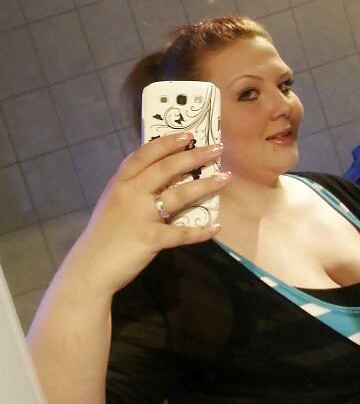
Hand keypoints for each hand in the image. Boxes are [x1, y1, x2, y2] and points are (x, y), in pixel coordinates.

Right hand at [59, 133, 230, 295]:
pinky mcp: (150, 238)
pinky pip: (182, 233)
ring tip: (226, 177)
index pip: (146, 154)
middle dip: (194, 156)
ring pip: (180, 194)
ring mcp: (141, 215)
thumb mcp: (112, 202)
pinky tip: (216, 227)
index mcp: (120, 182)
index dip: (168, 142)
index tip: (189, 135)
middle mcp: (131, 193)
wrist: (89, 268)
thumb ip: (132, 188)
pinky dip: (200, 231)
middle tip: (217, 148)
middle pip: (167, 168)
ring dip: (206, 185)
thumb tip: (161, 178)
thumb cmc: (103, 235)